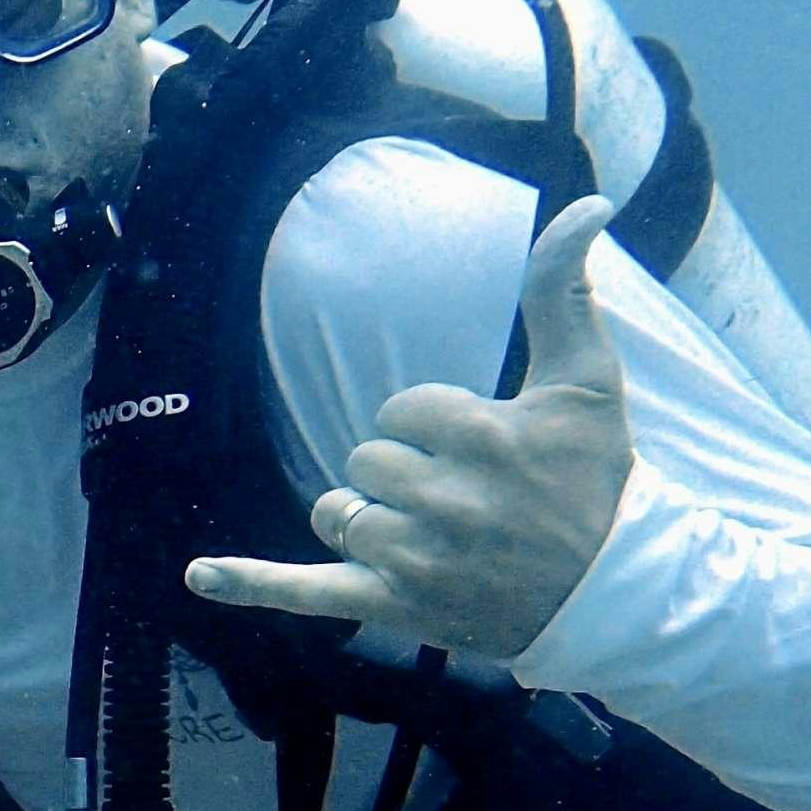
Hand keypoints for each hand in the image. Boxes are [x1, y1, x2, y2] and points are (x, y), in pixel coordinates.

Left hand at [184, 197, 632, 658]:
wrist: (611, 592)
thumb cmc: (597, 482)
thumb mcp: (588, 381)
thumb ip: (564, 293)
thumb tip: (583, 206)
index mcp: (480, 435)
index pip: (400, 410)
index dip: (430, 427)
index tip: (475, 451)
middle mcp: (443, 497)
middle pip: (365, 461)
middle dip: (400, 474)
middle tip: (460, 500)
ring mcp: (412, 557)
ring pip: (338, 515)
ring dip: (365, 520)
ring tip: (427, 538)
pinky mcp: (392, 604)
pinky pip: (304, 591)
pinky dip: (250, 583)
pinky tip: (199, 576)